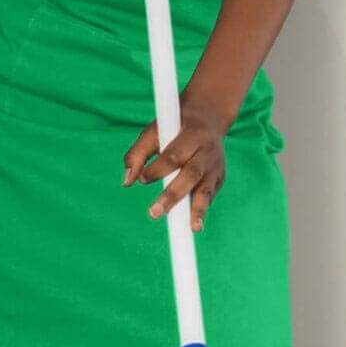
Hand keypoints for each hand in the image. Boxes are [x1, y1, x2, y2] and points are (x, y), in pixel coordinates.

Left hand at [122, 91, 227, 232]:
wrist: (208, 119)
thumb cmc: (173, 128)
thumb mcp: (153, 132)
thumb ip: (137, 154)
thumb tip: (126, 182)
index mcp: (191, 135)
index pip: (174, 155)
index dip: (158, 169)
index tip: (142, 179)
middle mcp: (207, 152)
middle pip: (190, 175)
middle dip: (172, 195)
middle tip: (153, 213)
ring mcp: (215, 167)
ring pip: (205, 189)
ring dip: (198, 210)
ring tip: (192, 228)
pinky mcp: (219, 178)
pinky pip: (208, 197)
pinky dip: (201, 210)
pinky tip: (193, 225)